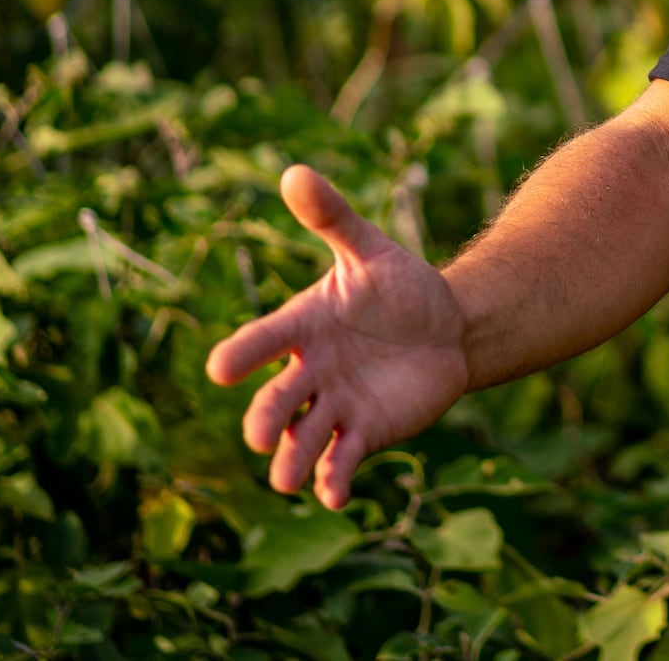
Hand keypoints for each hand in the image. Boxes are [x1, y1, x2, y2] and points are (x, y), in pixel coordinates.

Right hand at [205, 165, 470, 507]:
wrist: (449, 327)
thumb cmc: (400, 286)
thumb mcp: (370, 249)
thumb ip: (333, 218)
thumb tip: (294, 171)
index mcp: (304, 326)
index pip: (265, 340)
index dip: (244, 354)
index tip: (220, 368)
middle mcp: (310, 372)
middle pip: (280, 399)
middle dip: (268, 417)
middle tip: (261, 435)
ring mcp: (334, 405)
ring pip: (304, 439)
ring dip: (293, 461)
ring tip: (286, 479)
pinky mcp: (364, 432)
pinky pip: (344, 460)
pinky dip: (336, 479)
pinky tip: (335, 497)